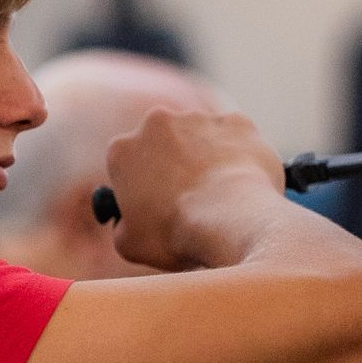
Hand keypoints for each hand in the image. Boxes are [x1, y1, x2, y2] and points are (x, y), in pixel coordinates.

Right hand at [101, 106, 287, 272]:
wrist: (228, 221)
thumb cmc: (174, 235)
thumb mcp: (128, 244)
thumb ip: (121, 226)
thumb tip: (127, 223)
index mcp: (121, 149)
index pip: (125, 162)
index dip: (138, 184)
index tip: (152, 202)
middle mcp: (156, 122)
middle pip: (161, 141)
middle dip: (170, 162)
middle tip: (185, 196)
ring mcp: (198, 118)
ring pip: (199, 136)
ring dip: (204, 157)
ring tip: (216, 195)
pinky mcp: (235, 121)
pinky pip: (234, 138)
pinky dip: (237, 156)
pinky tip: (240, 184)